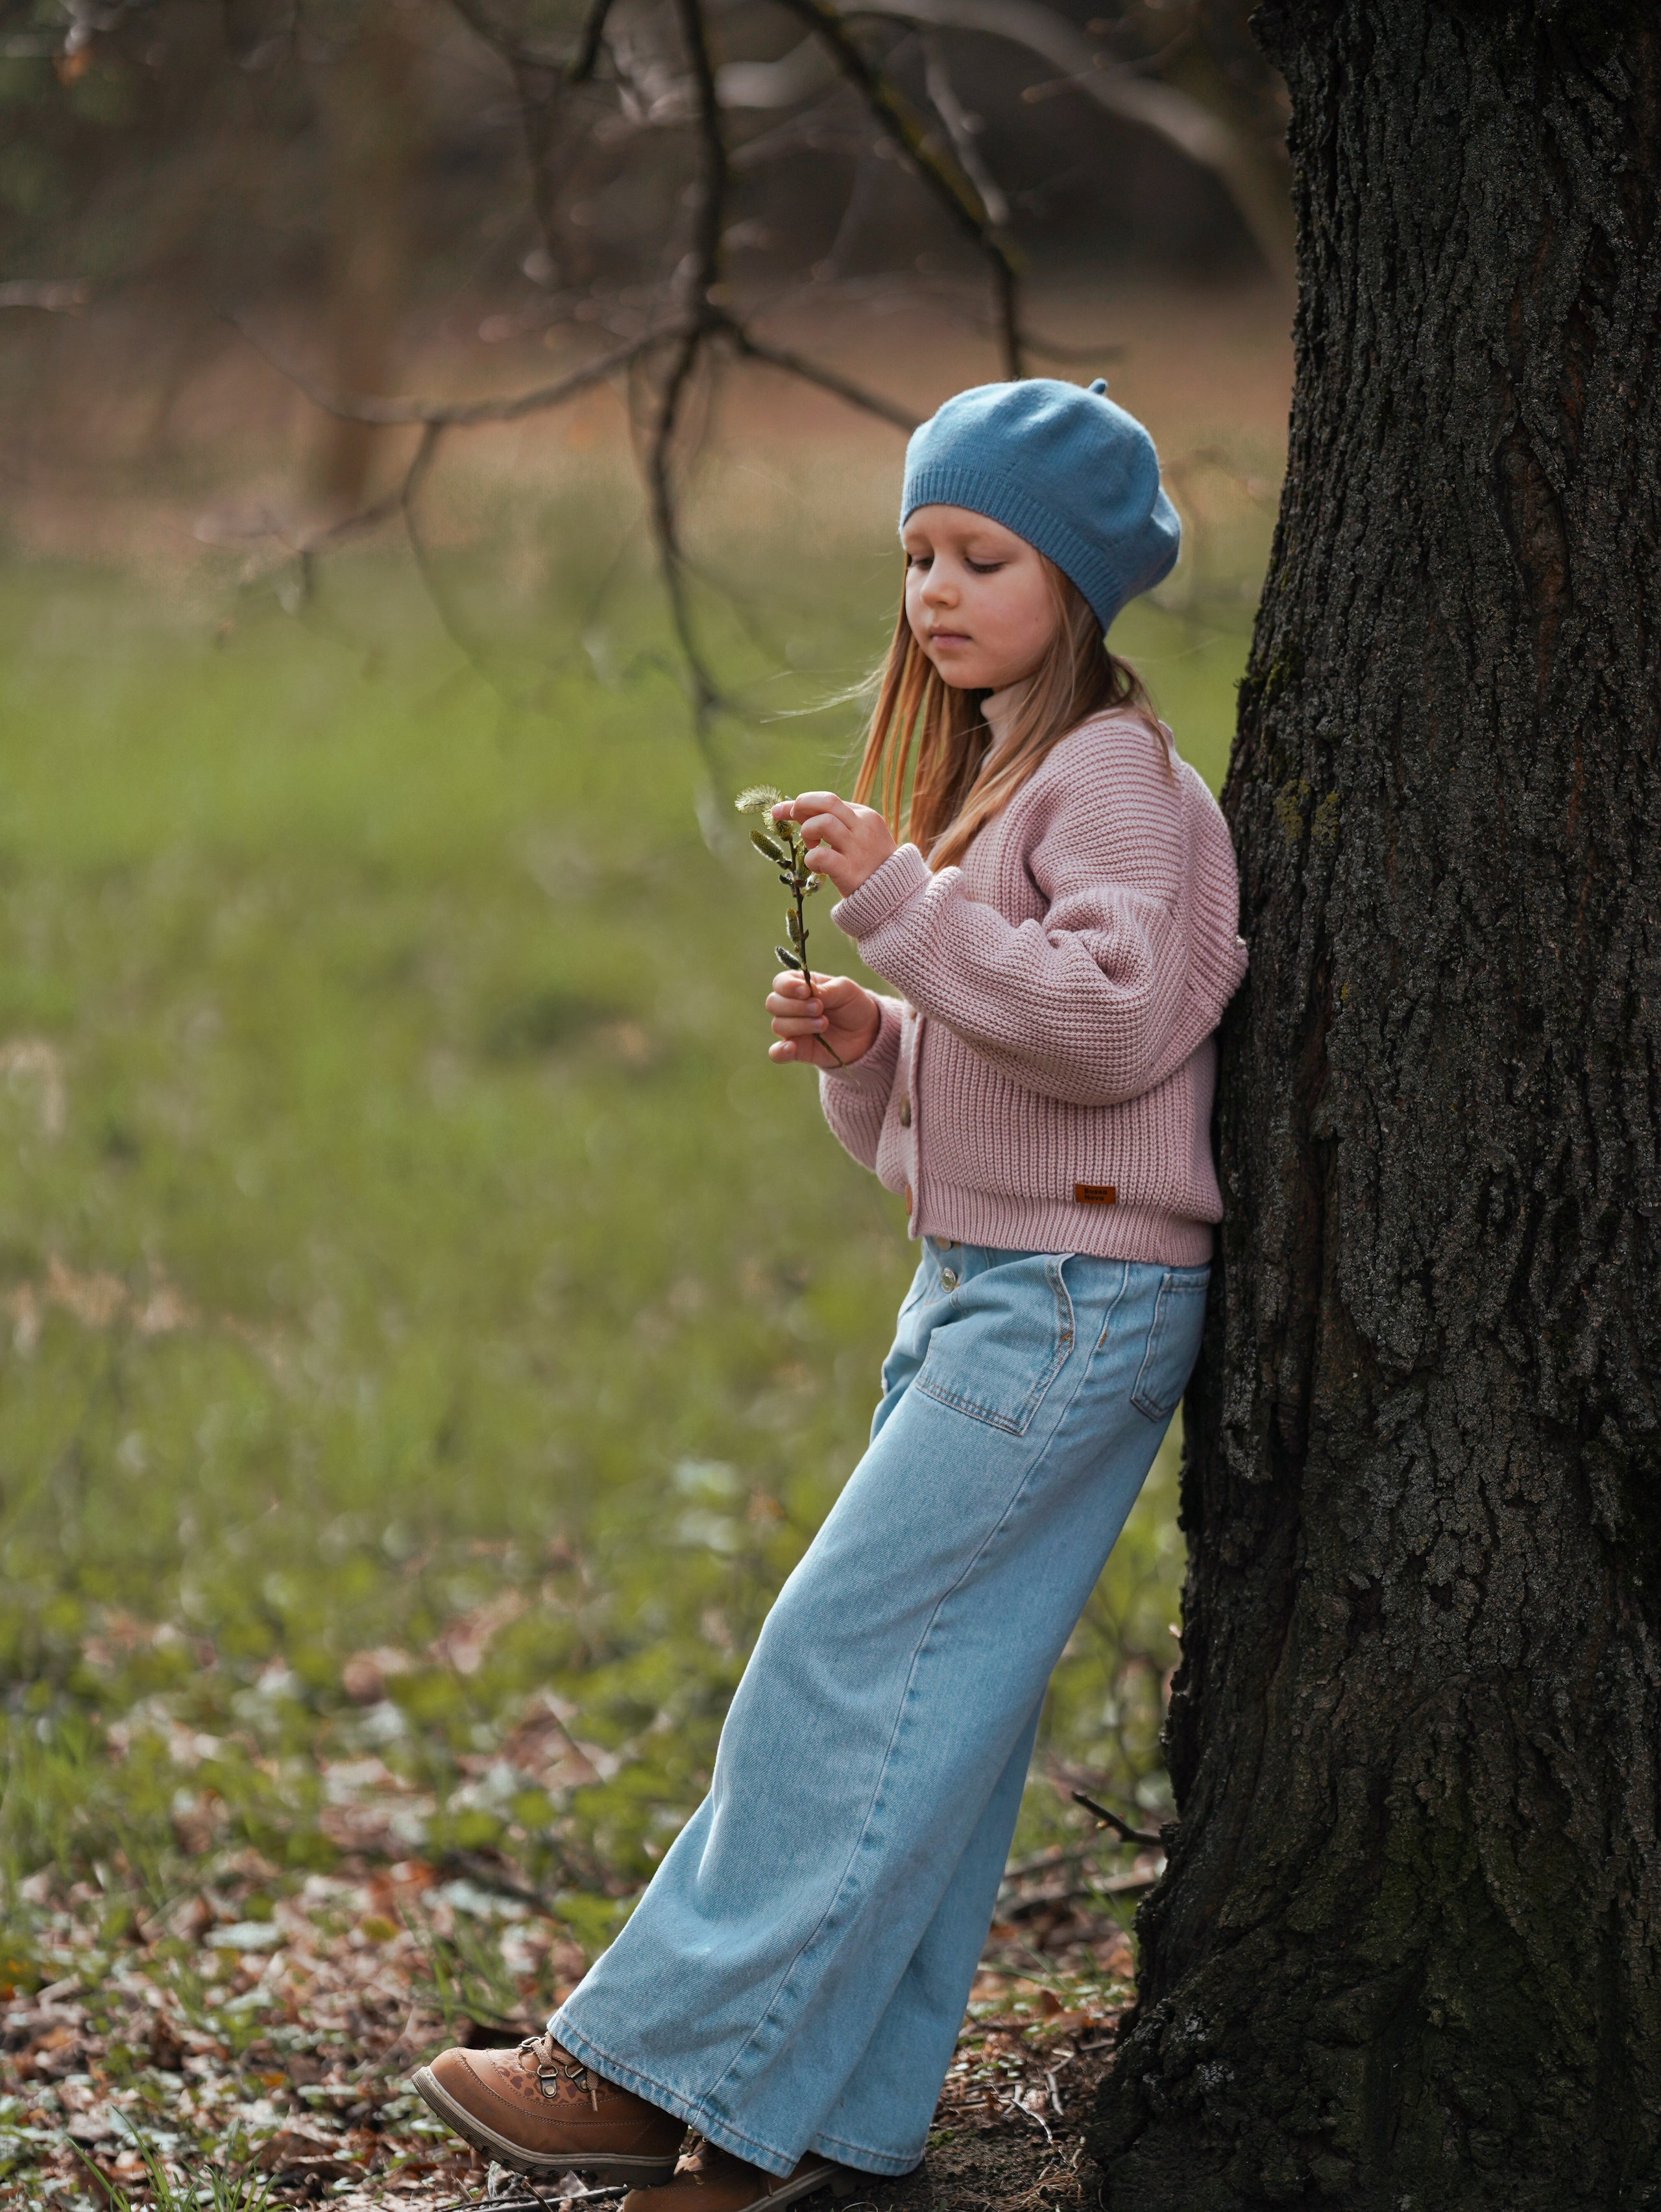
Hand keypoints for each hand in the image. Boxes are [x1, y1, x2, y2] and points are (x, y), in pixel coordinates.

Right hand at [766, 971, 881, 1069]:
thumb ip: (825, 990)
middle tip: (820, 1008)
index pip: (780, 983)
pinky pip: (777, 1053)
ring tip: (824, 1024)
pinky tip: (792, 1047)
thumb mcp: (845, 990)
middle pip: (773, 1003)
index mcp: (799, 986)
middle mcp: (790, 1007)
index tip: (806, 991)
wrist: (866, 1032)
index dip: (788, 986)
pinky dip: (780, 1050)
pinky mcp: (797, 1050)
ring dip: (801, 1024)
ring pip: (778, 1025)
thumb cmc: (852, 1005)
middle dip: (796, 1006)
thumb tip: (808, 992)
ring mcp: (792, 1029)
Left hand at [773, 793, 896, 897]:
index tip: (783, 810)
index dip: (803, 802)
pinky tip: (815, 866)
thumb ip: (835, 822)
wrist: (895, 896)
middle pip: (827, 802)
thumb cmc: (870, 865)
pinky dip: (811, 859)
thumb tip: (798, 811)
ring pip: (824, 823)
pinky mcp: (850, 871)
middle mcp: (863, 828)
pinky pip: (821, 856)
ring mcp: (858, 849)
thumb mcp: (859, 837)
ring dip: (808, 832)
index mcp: (866, 816)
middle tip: (789, 819)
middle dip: (800, 806)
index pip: (830, 800)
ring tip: (811, 847)